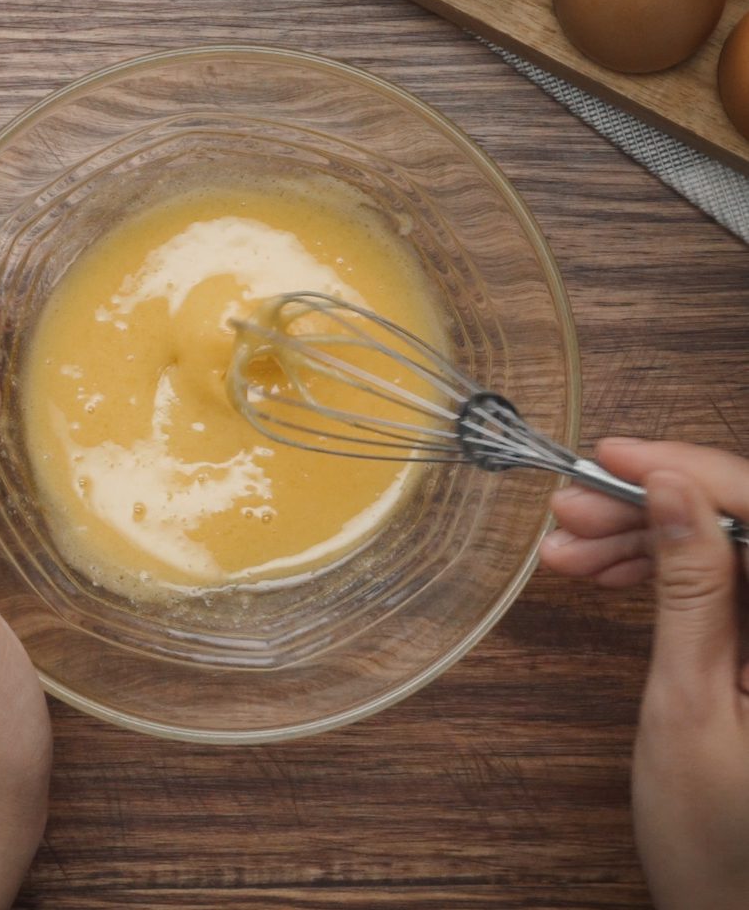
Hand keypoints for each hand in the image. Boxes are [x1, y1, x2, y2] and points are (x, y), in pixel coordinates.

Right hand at [542, 438, 748, 909]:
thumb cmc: (722, 842)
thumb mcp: (690, 705)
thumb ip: (690, 590)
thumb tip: (674, 493)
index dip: (697, 472)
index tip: (619, 456)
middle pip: (747, 525)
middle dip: (656, 506)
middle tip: (572, 506)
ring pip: (729, 548)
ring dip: (646, 538)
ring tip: (568, 545)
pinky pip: (724, 582)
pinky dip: (661, 571)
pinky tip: (603, 569)